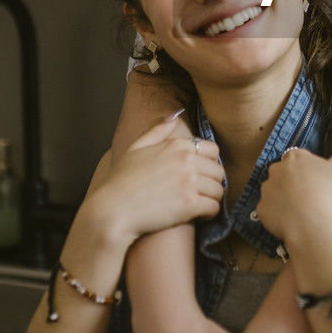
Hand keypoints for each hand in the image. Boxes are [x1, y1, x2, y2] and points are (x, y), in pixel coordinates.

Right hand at [93, 119, 224, 246]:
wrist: (112, 210)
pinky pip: (214, 208)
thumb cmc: (120, 181)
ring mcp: (189, 182)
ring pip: (219, 190)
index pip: (213, 151)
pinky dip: (209, 214)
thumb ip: (158, 131)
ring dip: (211, 199)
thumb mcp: (136, 148)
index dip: (208, 164)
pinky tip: (198, 216)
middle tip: (200, 194)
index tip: (200, 176)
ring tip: (199, 205)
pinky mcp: (190, 204)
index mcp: (177, 145)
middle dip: (211, 183)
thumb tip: (175, 117)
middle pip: (218, 171)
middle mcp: (186, 160)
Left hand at [256, 129, 331, 243]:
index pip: (297, 157)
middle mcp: (276, 170)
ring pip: (273, 191)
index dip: (307, 169)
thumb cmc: (331, 194)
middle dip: (291, 181)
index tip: (316, 180)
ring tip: (300, 210)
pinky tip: (290, 221)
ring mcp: (267, 190)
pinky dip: (276, 214)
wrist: (314, 225)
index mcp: (295, 157)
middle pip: (282, 173)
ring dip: (282, 197)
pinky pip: (268, 211)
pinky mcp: (261, 210)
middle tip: (308, 195)